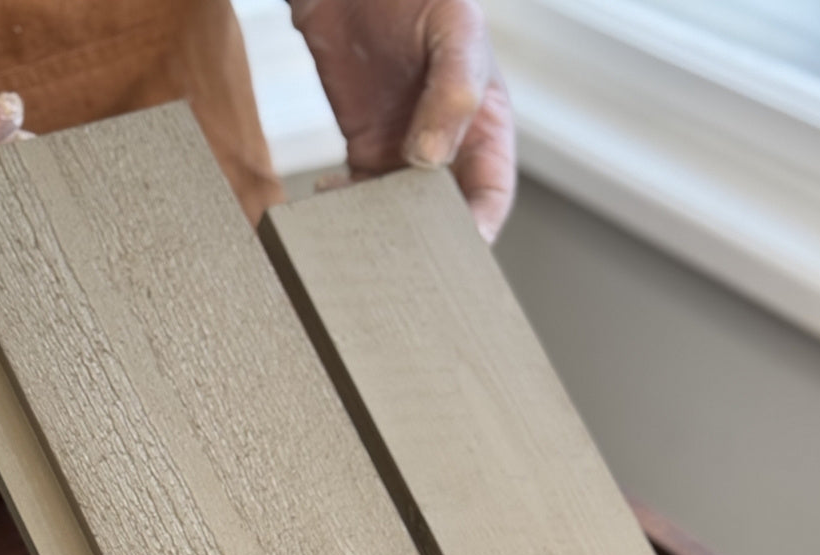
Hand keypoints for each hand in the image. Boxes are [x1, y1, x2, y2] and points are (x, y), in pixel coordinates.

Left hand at [290, 0, 515, 242]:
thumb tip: (430, 158)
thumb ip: (453, 93)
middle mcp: (449, 149)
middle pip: (446, 216)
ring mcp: (405, 154)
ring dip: (380, 227)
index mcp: (485, 127)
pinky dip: (344, 205)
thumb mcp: (455, 29)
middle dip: (428, 244)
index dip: (481, 227)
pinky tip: (327, 200)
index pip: (492, 193)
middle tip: (405, 259)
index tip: (463, 251)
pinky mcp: (366, 150)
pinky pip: (358, 193)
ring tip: (360, 231)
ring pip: (400, 212)